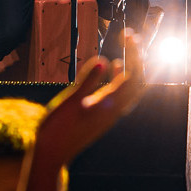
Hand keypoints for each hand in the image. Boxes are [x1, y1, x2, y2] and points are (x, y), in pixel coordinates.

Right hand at [33, 31, 148, 175]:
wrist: (52, 155)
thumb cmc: (58, 130)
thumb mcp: (70, 102)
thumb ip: (87, 81)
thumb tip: (104, 60)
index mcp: (110, 105)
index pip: (133, 76)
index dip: (134, 54)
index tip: (128, 36)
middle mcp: (115, 110)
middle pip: (138, 81)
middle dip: (137, 58)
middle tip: (131, 37)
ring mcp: (110, 113)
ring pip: (131, 87)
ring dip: (131, 66)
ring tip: (128, 47)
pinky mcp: (102, 114)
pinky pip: (120, 94)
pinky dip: (120, 78)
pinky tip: (114, 67)